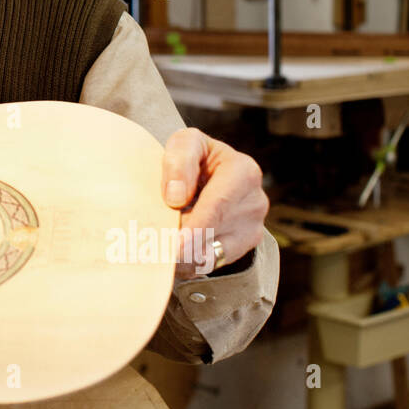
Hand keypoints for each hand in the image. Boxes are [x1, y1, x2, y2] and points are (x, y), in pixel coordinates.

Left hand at [162, 127, 267, 279]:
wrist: (206, 175)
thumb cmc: (192, 158)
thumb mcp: (183, 145)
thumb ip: (179, 161)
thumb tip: (176, 197)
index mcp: (243, 171)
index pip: (218, 204)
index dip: (196, 226)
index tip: (176, 244)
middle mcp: (254, 202)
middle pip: (214, 232)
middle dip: (183, 243)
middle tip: (154, 251)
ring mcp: (252, 227)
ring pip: (212, 254)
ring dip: (181, 256)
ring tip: (156, 249)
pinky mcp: (242, 247)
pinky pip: (211, 264)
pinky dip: (186, 263)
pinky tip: (169, 255)